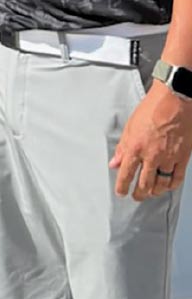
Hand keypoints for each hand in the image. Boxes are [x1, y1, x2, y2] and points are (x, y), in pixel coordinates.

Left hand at [110, 81, 191, 199]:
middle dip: (139, 193)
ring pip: (161, 184)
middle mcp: (151, 156)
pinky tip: (167, 187)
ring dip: (155, 191)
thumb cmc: (151, 109)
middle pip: (144, 183)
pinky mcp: (183, 157)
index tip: (121, 193)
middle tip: (136, 197)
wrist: (175, 101)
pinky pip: (177, 177)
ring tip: (151, 193)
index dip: (122, 186)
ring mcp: (169, 158)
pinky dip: (172, 185)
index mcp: (135, 148)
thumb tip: (114, 163)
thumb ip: (122, 148)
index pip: (126, 174)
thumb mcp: (130, 127)